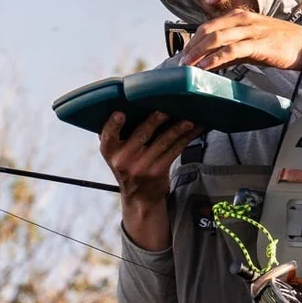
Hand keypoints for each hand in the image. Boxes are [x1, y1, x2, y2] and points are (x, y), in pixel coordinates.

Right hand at [98, 110, 197, 250]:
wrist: (139, 197)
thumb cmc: (129, 167)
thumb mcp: (117, 154)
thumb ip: (118, 136)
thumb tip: (132, 105)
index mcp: (110, 151)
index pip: (108, 135)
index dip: (113, 124)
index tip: (120, 114)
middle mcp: (123, 160)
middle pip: (141, 135)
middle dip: (155, 121)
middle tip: (166, 110)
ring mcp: (142, 167)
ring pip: (162, 142)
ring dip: (177, 129)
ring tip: (188, 120)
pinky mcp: (158, 171)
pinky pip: (174, 151)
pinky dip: (185, 139)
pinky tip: (194, 130)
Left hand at [179, 10, 301, 73]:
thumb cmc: (281, 45)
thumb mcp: (253, 43)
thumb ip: (233, 49)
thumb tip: (213, 61)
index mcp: (241, 16)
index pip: (210, 25)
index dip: (194, 39)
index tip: (184, 53)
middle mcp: (244, 19)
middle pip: (209, 29)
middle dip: (192, 46)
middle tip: (181, 60)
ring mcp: (251, 30)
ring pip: (217, 38)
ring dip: (200, 52)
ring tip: (189, 65)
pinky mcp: (258, 44)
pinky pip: (232, 50)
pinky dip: (216, 59)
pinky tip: (207, 67)